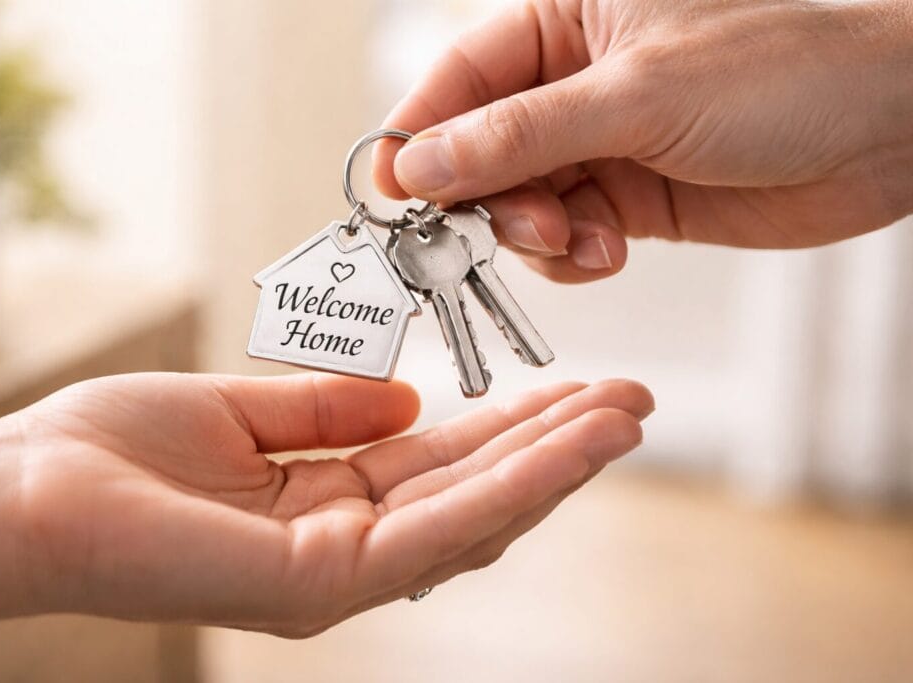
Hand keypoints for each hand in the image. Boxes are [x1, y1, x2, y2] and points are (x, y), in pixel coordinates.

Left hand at [0, 372, 652, 635]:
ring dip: (553, 466)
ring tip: (623, 419)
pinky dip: (506, 487)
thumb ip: (326, 409)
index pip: (442, 465)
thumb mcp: (238, 411)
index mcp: (326, 502)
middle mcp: (345, 545)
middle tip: (631, 403)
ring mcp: (338, 574)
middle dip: (556, 447)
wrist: (25, 493)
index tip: (574, 389)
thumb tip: (410, 399)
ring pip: (474, 517)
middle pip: (473, 492)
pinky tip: (565, 449)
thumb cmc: (112, 454)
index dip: (512, 427)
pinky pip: (434, 529)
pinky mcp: (321, 583)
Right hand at [373, 0, 912, 282]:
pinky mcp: (626, 198)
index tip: (393, 191)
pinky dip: (575, 256)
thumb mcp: (636, 96)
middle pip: (480, 150)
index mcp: (565, 19)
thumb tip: (421, 163)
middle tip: (503, 232)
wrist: (885, 135)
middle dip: (485, 199)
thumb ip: (521, 134)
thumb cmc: (783, 76)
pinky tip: (609, 250)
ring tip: (582, 240)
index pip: (461, 78)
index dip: (419, 135)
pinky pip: (565, 237)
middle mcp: (572, 81)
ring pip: (519, 202)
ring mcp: (599, 143)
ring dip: (536, 235)